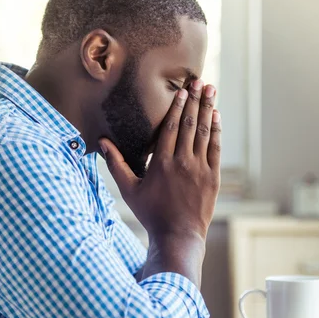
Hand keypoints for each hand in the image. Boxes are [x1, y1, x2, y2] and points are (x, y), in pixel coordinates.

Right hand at [99, 80, 220, 244]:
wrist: (178, 236)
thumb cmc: (151, 213)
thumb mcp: (129, 189)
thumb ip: (115, 164)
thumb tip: (102, 142)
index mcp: (161, 163)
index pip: (170, 127)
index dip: (177, 106)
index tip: (182, 90)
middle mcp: (182, 162)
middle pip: (189, 124)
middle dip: (195, 100)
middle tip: (200, 81)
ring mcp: (199, 169)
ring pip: (204, 133)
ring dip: (208, 109)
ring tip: (211, 90)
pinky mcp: (212, 177)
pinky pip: (215, 149)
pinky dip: (216, 131)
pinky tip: (217, 117)